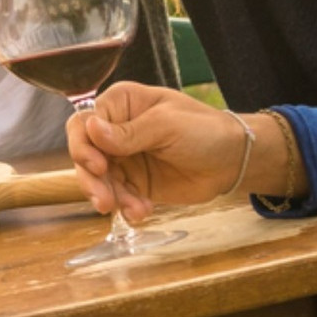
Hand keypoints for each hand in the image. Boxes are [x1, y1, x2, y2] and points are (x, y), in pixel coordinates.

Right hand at [67, 82, 244, 220]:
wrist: (233, 161)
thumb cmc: (204, 130)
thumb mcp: (167, 126)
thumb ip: (128, 132)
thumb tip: (90, 128)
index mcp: (120, 105)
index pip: (84, 122)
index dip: (83, 144)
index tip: (97, 165)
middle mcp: (115, 130)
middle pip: (84, 153)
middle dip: (91, 179)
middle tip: (104, 201)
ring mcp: (123, 158)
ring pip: (98, 179)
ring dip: (110, 197)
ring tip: (133, 209)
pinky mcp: (134, 182)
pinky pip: (118, 196)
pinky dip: (126, 206)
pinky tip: (142, 211)